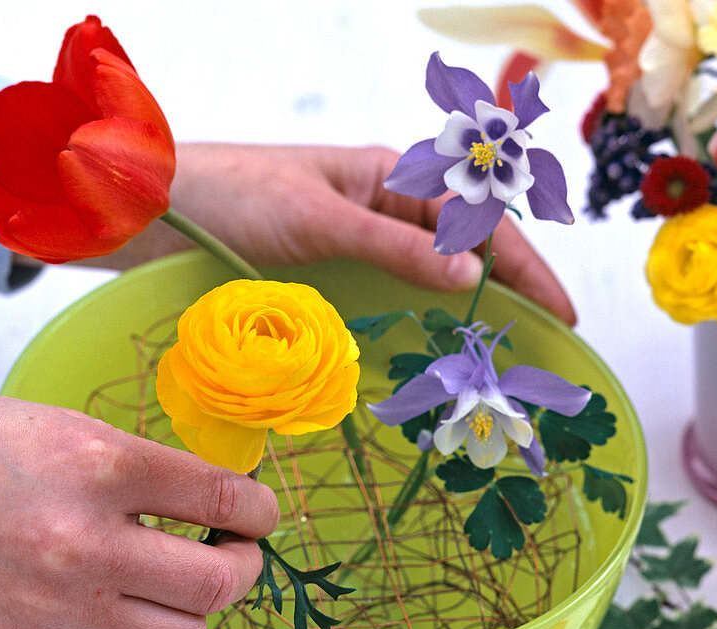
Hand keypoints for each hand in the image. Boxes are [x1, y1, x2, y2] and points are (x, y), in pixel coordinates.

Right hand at [0, 392, 278, 628]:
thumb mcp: (55, 425)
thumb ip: (132, 464)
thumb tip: (200, 494)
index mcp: (97, 465)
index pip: (221, 498)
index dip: (258, 506)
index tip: (258, 508)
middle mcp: (87, 542)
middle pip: (219, 583)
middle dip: (245, 564)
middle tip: (236, 547)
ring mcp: (62, 602)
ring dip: (201, 608)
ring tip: (187, 577)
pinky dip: (143, 623)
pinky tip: (126, 591)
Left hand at [81, 143, 575, 324]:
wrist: (155, 209)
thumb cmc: (233, 194)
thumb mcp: (320, 218)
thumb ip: (395, 246)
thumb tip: (471, 277)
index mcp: (391, 176)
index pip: (479, 220)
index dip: (526, 267)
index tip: (561, 315)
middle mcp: (381, 210)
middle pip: (463, 253)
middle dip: (505, 296)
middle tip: (537, 350)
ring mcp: (355, 247)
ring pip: (428, 283)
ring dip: (462, 318)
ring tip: (494, 364)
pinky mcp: (326, 280)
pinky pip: (386, 303)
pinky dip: (414, 328)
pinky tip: (427, 359)